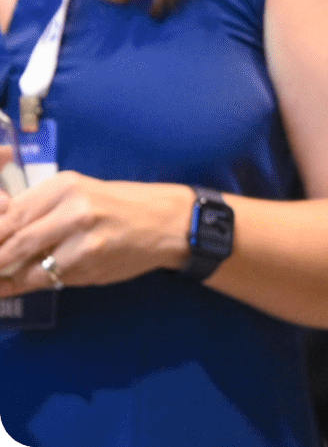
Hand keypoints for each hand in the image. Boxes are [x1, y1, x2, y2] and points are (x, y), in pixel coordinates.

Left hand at [0, 172, 192, 293]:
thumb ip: (40, 211)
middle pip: (13, 240)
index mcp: (65, 185)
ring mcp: (83, 239)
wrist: (168, 222)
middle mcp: (73, 208)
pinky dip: (28, 285)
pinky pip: (47, 279)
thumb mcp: (80, 195)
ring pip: (26, 266)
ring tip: (2, 277)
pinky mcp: (91, 264)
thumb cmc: (121, 205)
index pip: (9, 213)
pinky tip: (20, 284)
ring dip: (8, 276)